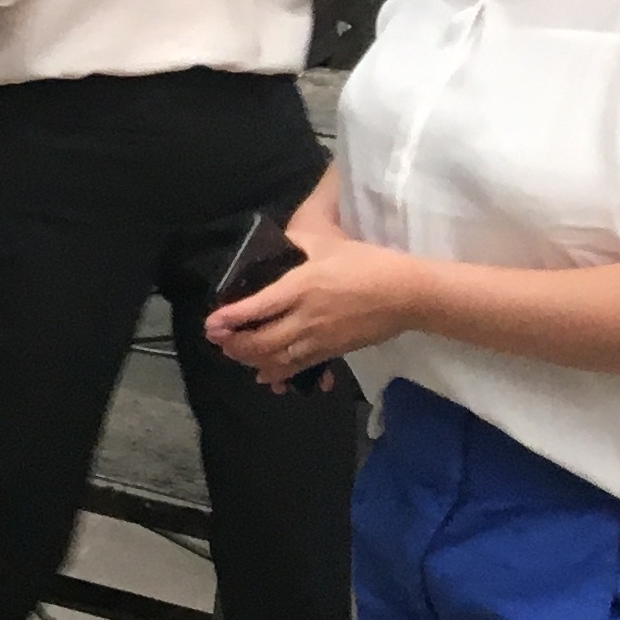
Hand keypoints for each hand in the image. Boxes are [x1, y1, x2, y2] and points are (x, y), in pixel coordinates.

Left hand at [204, 216, 417, 388]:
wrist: (408, 294)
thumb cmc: (367, 263)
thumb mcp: (327, 243)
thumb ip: (296, 242)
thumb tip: (274, 243)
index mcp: (301, 287)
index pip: (257, 307)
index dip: (231, 318)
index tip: (212, 323)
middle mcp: (306, 318)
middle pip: (261, 340)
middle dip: (234, 344)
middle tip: (217, 340)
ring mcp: (320, 339)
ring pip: (277, 358)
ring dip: (251, 360)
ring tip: (234, 355)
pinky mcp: (334, 351)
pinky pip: (301, 368)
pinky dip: (279, 373)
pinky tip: (266, 377)